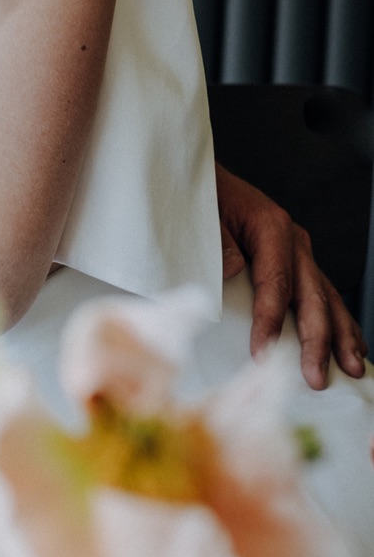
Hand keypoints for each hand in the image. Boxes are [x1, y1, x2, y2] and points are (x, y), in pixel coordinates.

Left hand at [217, 163, 366, 386]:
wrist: (205, 178)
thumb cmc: (204, 197)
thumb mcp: (205, 216)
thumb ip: (219, 243)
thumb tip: (233, 271)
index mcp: (271, 228)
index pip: (275, 284)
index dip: (270, 322)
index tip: (263, 354)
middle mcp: (293, 239)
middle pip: (311, 296)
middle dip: (316, 341)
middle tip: (316, 378)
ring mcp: (300, 250)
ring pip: (328, 297)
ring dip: (340, 335)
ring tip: (351, 367)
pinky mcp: (299, 259)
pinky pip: (324, 293)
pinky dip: (340, 320)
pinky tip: (350, 343)